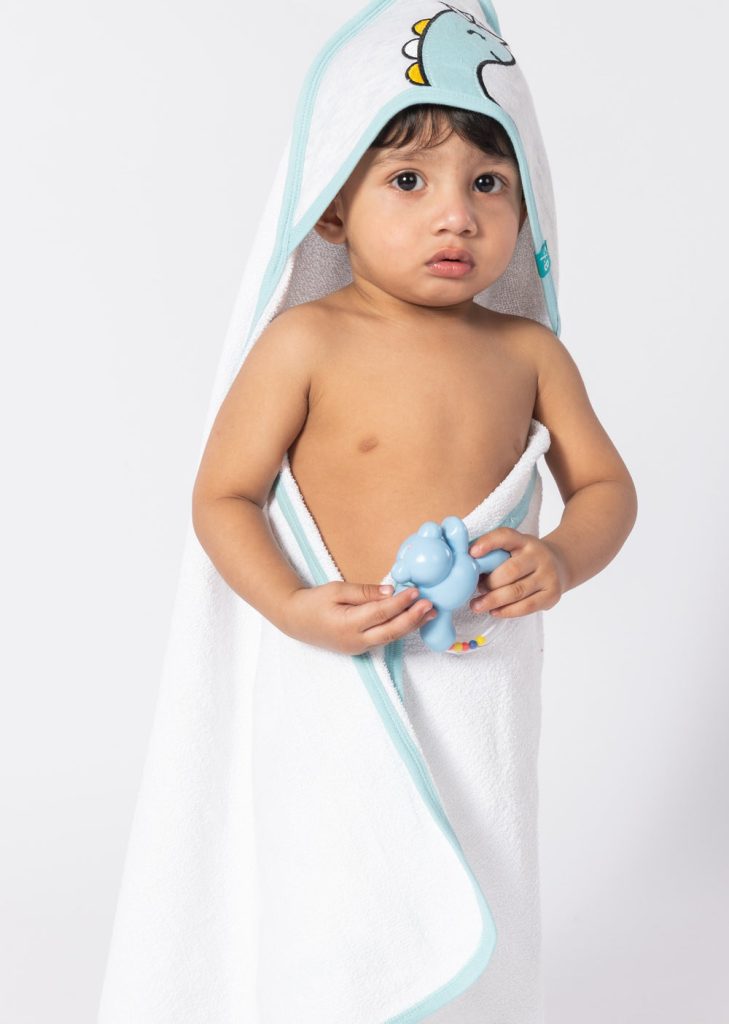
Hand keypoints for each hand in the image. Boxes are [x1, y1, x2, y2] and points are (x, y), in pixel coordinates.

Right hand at [282, 581, 437, 654]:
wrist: (295, 620)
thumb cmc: (314, 601)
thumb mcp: (336, 589)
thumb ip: (365, 592)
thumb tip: (391, 592)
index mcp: (347, 624)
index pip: (381, 613)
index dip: (400, 603)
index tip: (416, 591)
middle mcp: (354, 640)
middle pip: (391, 631)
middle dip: (413, 618)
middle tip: (431, 605)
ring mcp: (357, 647)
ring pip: (390, 638)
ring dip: (410, 625)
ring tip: (429, 613)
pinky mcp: (359, 648)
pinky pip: (383, 639)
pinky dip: (398, 628)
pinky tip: (411, 619)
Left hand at [468, 528, 568, 617]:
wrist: (559, 566)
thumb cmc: (525, 559)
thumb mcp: (513, 548)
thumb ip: (494, 554)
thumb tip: (465, 567)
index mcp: (524, 541)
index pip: (506, 537)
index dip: (488, 543)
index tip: (471, 553)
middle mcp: (539, 555)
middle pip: (510, 571)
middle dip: (489, 583)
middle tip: (474, 590)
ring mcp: (548, 575)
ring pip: (517, 591)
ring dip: (493, 600)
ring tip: (476, 605)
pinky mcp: (552, 594)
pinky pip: (527, 606)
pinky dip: (507, 611)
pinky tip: (494, 611)